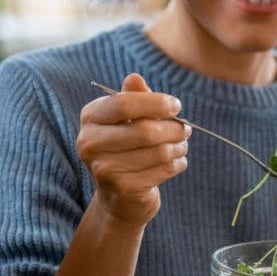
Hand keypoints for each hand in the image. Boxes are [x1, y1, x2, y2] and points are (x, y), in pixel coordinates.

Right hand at [76, 73, 189, 225]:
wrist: (120, 197)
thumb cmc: (127, 149)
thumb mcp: (127, 121)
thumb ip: (133, 99)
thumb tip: (135, 78)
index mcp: (90, 118)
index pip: (124, 104)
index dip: (155, 103)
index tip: (176, 106)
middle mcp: (90, 143)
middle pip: (145, 130)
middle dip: (174, 129)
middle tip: (186, 129)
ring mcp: (104, 169)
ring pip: (159, 151)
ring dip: (178, 147)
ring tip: (181, 145)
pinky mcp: (123, 189)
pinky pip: (164, 170)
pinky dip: (178, 163)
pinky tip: (176, 162)